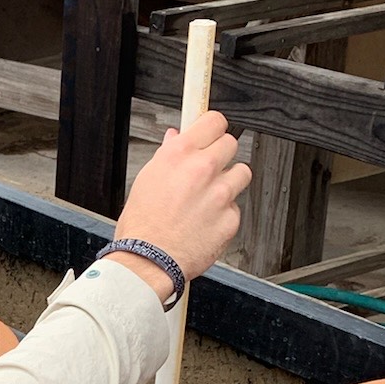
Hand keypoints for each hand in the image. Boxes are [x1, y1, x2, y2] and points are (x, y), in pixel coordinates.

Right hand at [110, 112, 249, 300]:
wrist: (148, 262)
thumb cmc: (142, 226)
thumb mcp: (146, 180)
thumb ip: (167, 155)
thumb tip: (176, 137)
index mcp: (179, 154)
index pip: (214, 121)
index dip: (213, 128)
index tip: (212, 134)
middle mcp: (203, 169)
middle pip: (231, 143)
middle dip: (221, 154)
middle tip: (208, 169)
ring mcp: (221, 194)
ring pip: (242, 173)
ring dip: (229, 182)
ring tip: (210, 198)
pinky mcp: (231, 218)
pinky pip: (236, 207)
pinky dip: (225, 213)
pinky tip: (207, 221)